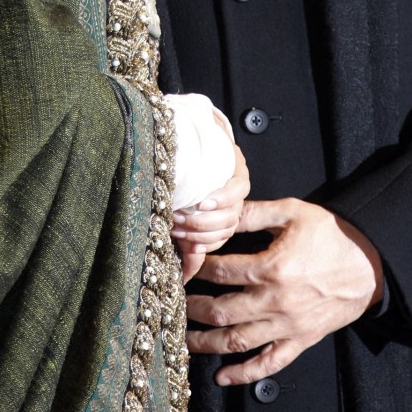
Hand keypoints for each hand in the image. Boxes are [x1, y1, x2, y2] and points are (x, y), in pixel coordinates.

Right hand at [172, 142, 249, 282]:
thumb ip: (188, 246)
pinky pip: (237, 189)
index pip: (218, 241)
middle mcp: (231, 203)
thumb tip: (185, 282)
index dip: (200, 245)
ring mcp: (236, 184)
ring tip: (182, 214)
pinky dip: (221, 198)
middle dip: (199, 232)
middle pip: (226, 229)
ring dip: (205, 218)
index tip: (180, 241)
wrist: (177, 129)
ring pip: (231, 213)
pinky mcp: (238, 165)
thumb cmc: (173, 176)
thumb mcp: (178, 215)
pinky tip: (204, 201)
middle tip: (175, 227)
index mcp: (219, 217)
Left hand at [185, 197, 383, 384]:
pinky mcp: (300, 341)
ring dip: (206, 343)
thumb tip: (219, 208)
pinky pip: (268, 364)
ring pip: (237, 341)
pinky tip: (222, 376)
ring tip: (184, 340)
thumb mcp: (293, 212)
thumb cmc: (332, 236)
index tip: (185, 264)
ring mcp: (288, 326)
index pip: (221, 271)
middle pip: (221, 311)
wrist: (370, 264)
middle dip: (193, 308)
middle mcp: (276, 302)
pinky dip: (244, 374)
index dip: (198, 268)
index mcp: (272, 267)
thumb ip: (253, 213)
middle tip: (175, 303)